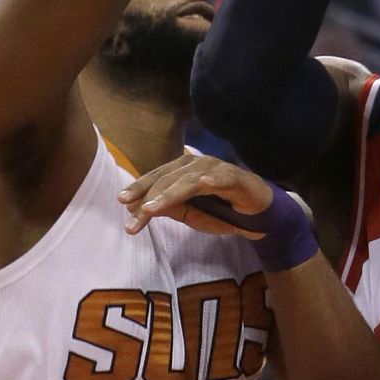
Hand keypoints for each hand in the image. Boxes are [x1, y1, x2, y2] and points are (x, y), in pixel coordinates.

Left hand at [118, 154, 271, 237]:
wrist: (257, 215)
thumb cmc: (222, 211)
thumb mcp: (191, 214)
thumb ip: (171, 208)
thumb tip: (142, 208)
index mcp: (183, 171)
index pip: (157, 178)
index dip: (139, 189)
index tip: (121, 204)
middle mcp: (197, 164)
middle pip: (168, 179)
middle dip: (149, 197)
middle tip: (133, 215)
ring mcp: (216, 168)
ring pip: (188, 180)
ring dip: (170, 194)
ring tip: (153, 208)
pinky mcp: (236, 177)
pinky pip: (222, 179)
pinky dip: (213, 180)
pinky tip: (203, 184)